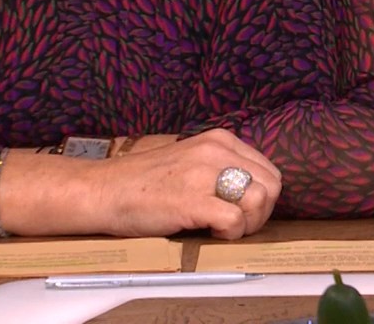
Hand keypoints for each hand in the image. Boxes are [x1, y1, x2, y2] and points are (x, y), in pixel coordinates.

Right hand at [89, 128, 282, 238]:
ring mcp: (204, 174)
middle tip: (236, 225)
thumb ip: (222, 168)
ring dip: (248, 224)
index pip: (269, 170)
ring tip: (223, 228)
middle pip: (271, 185)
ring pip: (260, 200)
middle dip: (261, 212)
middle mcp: (217, 151)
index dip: (263, 197)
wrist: (102, 190)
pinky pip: (235, 219)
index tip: (242, 211)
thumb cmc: (145, 183)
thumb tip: (254, 193)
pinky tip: (209, 232)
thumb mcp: (192, 160)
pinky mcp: (192, 200)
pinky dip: (230, 233)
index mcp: (220, 140)